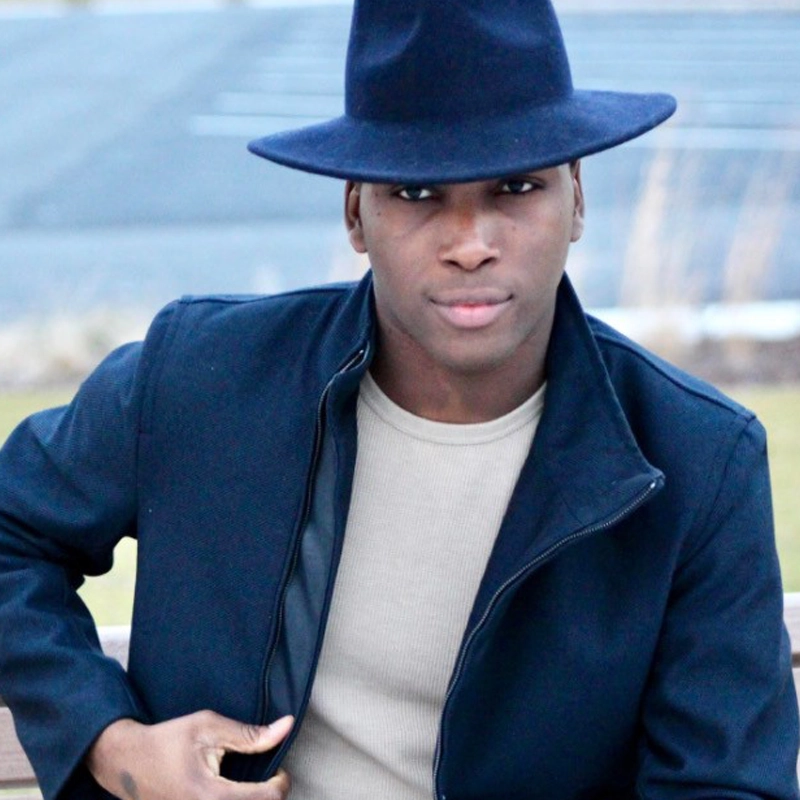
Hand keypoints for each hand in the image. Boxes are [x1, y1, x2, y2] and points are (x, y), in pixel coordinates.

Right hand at [86, 710, 293, 799]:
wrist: (126, 763)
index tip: (278, 768)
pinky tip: (233, 794)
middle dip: (269, 797)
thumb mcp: (208, 727)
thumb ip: (249, 734)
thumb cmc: (167, 740)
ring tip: (251, 788)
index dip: (281, 783)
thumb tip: (286, 726)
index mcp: (212, 796)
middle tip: (267, 778)